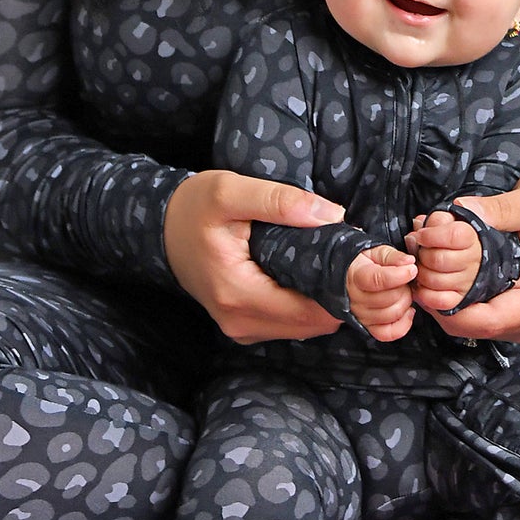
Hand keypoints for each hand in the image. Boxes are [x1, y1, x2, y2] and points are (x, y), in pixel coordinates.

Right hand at [163, 170, 345, 344]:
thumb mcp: (231, 191)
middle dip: (339, 297)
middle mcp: (239, 322)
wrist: (159, 227)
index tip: (360, 263)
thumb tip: (331, 215)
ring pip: (303, 327)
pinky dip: (308, 305)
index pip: (309, 311)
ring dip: (326, 302)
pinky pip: (288, 323)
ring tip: (338, 266)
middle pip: (311, 324)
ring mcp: (240, 328)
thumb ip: (279, 201)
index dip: (342, 291)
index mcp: (237, 294)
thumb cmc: (193, 207)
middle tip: (355, 261)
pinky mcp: (242, 325)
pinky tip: (316, 277)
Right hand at [346, 244, 417, 340]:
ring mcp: (361, 314)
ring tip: (404, 291)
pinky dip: (403, 325)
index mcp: (356, 276)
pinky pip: (387, 333)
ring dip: (405, 303)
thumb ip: (393, 256)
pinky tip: (408, 311)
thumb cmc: (362, 262)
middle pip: (388, 299)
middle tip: (406, 278)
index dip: (399, 276)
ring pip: (390, 316)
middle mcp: (356, 298)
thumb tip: (409, 262)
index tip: (412, 269)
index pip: (378, 281)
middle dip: (405, 287)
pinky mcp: (368, 326)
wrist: (346, 275)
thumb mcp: (376, 251)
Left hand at [414, 163, 519, 343]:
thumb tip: (461, 212)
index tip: (425, 291)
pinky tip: (438, 270)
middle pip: (480, 326)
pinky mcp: (515, 304)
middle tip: (418, 269)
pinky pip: (479, 312)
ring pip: (475, 323)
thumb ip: (502, 208)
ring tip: (425, 265)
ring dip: (446, 301)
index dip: (455, 312)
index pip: (495, 320)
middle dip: (443, 304)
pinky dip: (455, 296)